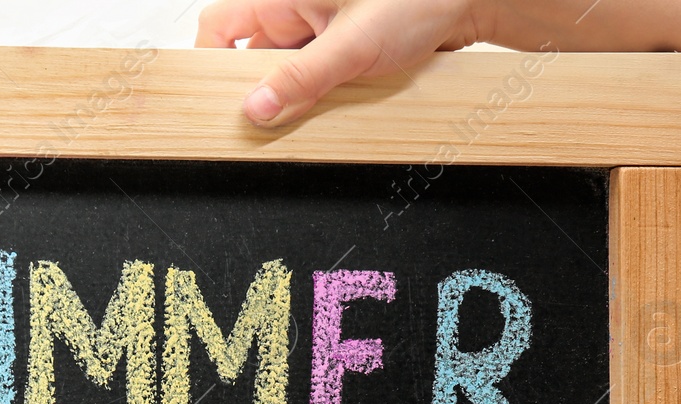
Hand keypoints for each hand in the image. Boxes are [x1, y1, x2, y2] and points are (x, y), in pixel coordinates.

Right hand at [195, 0, 496, 124]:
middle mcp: (295, 12)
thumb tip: (257, 107)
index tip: (216, 100)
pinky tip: (333, 105)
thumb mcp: (354, 43)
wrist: (470, 4)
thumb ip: (303, 77)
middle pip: (250, 59)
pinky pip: (310, 83)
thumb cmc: (418, 0)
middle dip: (261, 90)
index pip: (219, 28)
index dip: (209, 62)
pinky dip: (316, 100)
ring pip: (282, 75)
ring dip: (294, 98)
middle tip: (273, 115)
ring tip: (316, 106)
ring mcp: (315, 34)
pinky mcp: (336, 54)